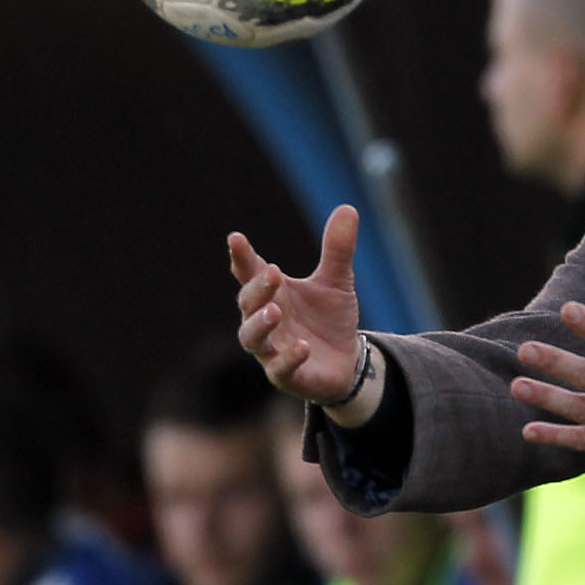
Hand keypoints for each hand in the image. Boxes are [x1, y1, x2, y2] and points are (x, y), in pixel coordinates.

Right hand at [229, 205, 364, 409]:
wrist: (346, 362)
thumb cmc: (329, 319)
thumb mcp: (337, 281)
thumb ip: (338, 249)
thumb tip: (348, 208)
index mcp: (272, 293)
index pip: (250, 272)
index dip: (241, 256)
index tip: (235, 238)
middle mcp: (265, 320)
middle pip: (248, 303)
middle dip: (258, 289)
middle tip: (273, 274)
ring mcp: (272, 349)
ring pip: (252, 338)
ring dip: (260, 324)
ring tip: (275, 311)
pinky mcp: (286, 376)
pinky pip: (280, 370)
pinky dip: (287, 359)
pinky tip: (301, 347)